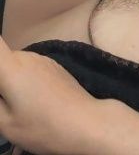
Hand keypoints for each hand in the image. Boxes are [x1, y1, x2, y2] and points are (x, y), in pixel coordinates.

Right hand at [0, 35, 99, 154]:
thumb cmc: (41, 126)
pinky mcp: (56, 67)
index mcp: (12, 67)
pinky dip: (27, 83)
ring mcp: (44, 60)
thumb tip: (0, 89)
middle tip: (5, 105)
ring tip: (21, 108)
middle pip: (4, 61)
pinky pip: (33, 69)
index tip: (0, 84)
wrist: (85, 123)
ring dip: (14, 82)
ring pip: (18, 66)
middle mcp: (28, 56)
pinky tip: (37, 104)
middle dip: (1, 80)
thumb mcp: (5, 122)